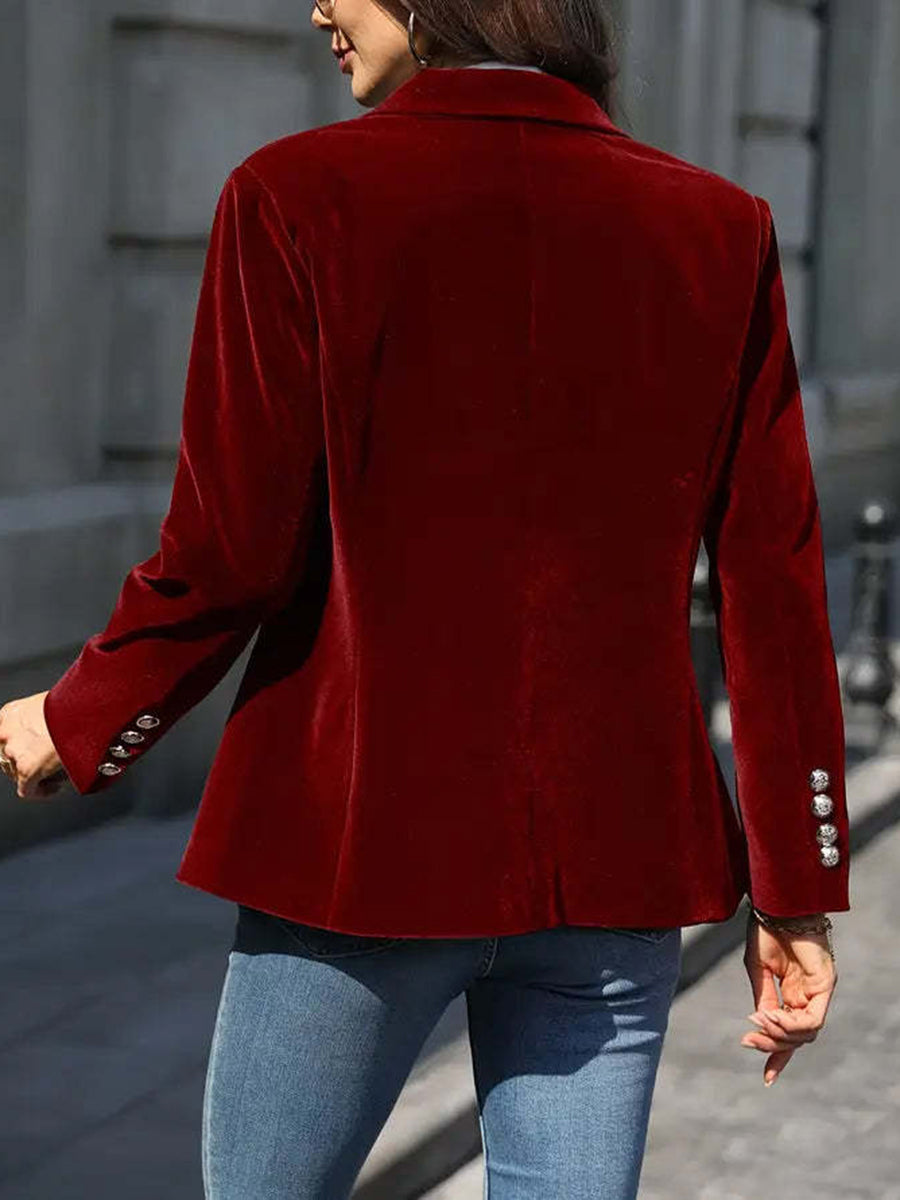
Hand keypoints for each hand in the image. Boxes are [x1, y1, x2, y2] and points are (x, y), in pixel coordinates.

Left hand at [0, 691, 69, 799]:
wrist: (89, 713)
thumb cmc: (79, 706)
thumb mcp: (54, 704)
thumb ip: (43, 718)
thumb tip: (53, 730)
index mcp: (11, 713)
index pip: (6, 737)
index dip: (22, 745)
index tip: (37, 748)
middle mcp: (6, 731)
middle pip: (10, 756)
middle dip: (27, 761)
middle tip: (49, 763)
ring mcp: (14, 751)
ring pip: (16, 774)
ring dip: (35, 776)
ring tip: (57, 775)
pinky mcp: (26, 769)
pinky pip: (27, 790)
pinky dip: (41, 792)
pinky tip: (56, 787)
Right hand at [741, 910, 836, 1086]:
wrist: (776, 905)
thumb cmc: (765, 930)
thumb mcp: (757, 970)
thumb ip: (763, 998)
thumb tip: (760, 1026)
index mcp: (792, 993)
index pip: (790, 1034)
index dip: (778, 1057)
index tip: (767, 1081)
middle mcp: (808, 996)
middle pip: (797, 1037)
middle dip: (772, 1045)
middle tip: (747, 1040)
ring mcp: (819, 992)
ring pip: (807, 1033)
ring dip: (780, 1034)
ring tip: (758, 1023)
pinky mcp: (826, 985)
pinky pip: (813, 1018)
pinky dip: (791, 1024)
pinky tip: (771, 1016)